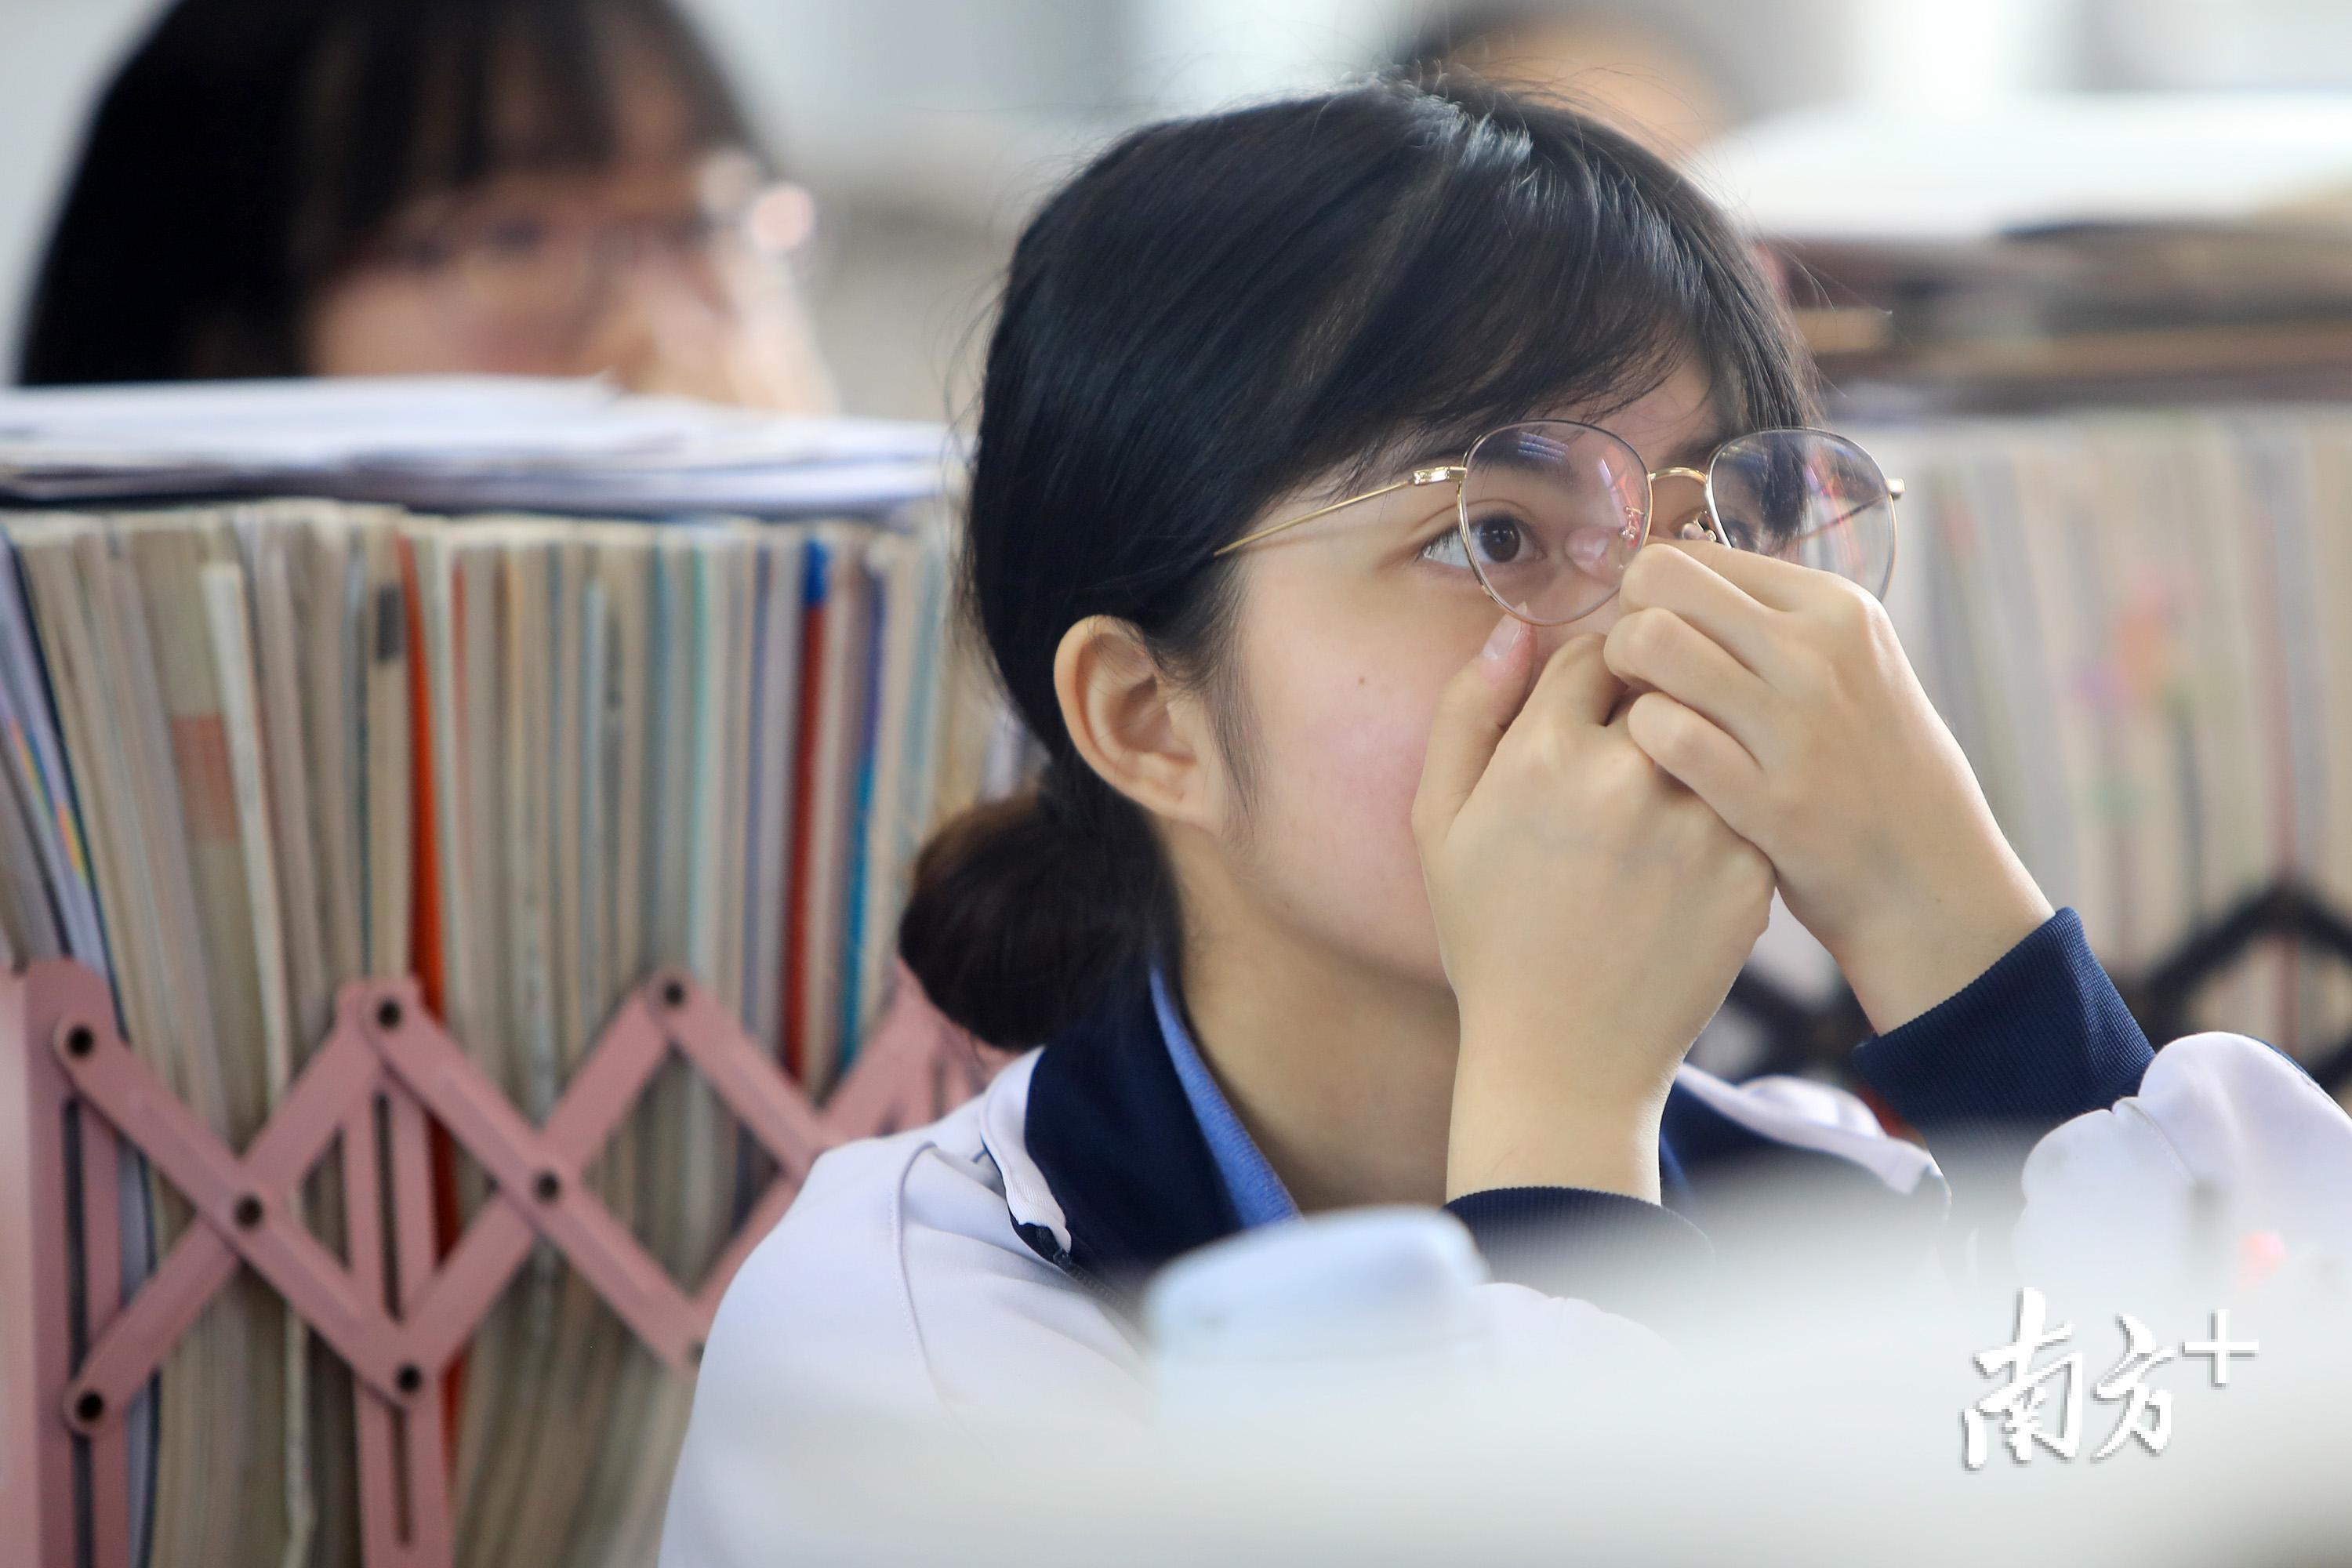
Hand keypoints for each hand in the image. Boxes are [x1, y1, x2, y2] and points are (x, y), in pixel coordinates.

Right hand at [1415, 618, 1775, 1202]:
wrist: (1566, 1060)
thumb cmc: (1492, 939)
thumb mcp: (1441, 823)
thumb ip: (1470, 711)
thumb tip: (1515, 628)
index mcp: (1546, 752)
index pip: (1596, 649)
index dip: (1592, 678)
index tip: (1587, 719)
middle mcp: (1630, 775)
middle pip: (1668, 680)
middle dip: (1652, 704)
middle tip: (1629, 763)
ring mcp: (1701, 823)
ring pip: (1718, 734)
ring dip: (1696, 754)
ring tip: (1657, 818)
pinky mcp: (1752, 869)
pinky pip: (1748, 799)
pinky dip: (1726, 813)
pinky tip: (1683, 867)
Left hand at [1600, 540, 2054, 1035]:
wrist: (1930, 880)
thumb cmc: (1869, 769)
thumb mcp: (1849, 668)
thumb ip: (1770, 623)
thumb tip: (1677, 581)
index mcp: (1832, 607)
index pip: (1690, 555)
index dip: (1648, 598)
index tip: (1656, 643)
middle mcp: (1816, 651)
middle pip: (1657, 581)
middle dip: (1623, 624)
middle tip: (1634, 678)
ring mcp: (1796, 724)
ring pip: (1651, 642)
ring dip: (1620, 680)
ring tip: (1637, 718)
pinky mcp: (1771, 798)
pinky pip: (1664, 733)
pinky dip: (1639, 742)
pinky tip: (1655, 768)